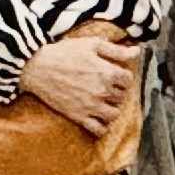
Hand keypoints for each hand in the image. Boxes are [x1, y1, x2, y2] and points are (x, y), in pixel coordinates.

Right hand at [15, 28, 141, 136]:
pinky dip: (102, 127)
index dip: (123, 75)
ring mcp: (91, 106)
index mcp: (107, 72)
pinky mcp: (78, 116)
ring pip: (114, 114)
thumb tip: (137, 52)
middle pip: (122, 96)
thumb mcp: (92, 44)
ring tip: (104, 101)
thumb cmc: (64, 52)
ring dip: (112, 108)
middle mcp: (102, 91)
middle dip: (118, 90)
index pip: (128, 79)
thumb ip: (116, 50)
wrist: (37, 67)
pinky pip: (98, 129)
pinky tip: (98, 118)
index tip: (115, 73)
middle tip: (108, 86)